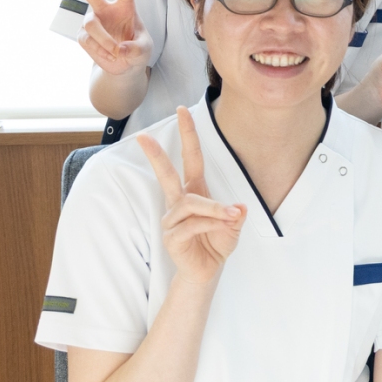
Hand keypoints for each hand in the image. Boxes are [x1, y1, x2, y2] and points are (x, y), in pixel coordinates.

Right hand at [59, 0, 152, 77]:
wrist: (124, 67)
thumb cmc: (137, 51)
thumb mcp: (144, 50)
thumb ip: (136, 49)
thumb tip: (120, 49)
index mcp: (125, 6)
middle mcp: (105, 10)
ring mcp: (92, 22)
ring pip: (91, 24)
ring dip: (105, 41)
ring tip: (116, 52)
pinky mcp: (83, 36)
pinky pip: (88, 42)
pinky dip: (100, 52)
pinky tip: (107, 55)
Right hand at [136, 108, 247, 285]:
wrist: (207, 272)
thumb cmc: (216, 243)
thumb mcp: (233, 225)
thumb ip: (236, 215)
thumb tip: (239, 207)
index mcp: (195, 191)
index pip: (190, 158)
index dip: (188, 134)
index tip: (182, 110)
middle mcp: (180, 202)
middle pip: (166, 173)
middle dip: (156, 154)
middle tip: (143, 136)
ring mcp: (172, 219)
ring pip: (192, 204)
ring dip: (214, 209)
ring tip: (231, 216)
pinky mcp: (171, 237)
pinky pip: (192, 224)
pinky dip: (211, 224)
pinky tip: (222, 228)